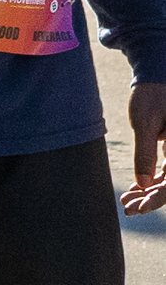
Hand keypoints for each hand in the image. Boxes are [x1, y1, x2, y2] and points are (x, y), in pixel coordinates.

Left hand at [121, 83, 165, 212]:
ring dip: (149, 192)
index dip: (157, 198)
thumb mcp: (145, 123)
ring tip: (127, 200)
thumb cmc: (152, 96)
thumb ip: (145, 153)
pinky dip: (151, 180)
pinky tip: (135, 188)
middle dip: (151, 199)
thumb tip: (144, 184)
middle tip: (127, 208)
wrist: (158, 76)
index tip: (139, 207)